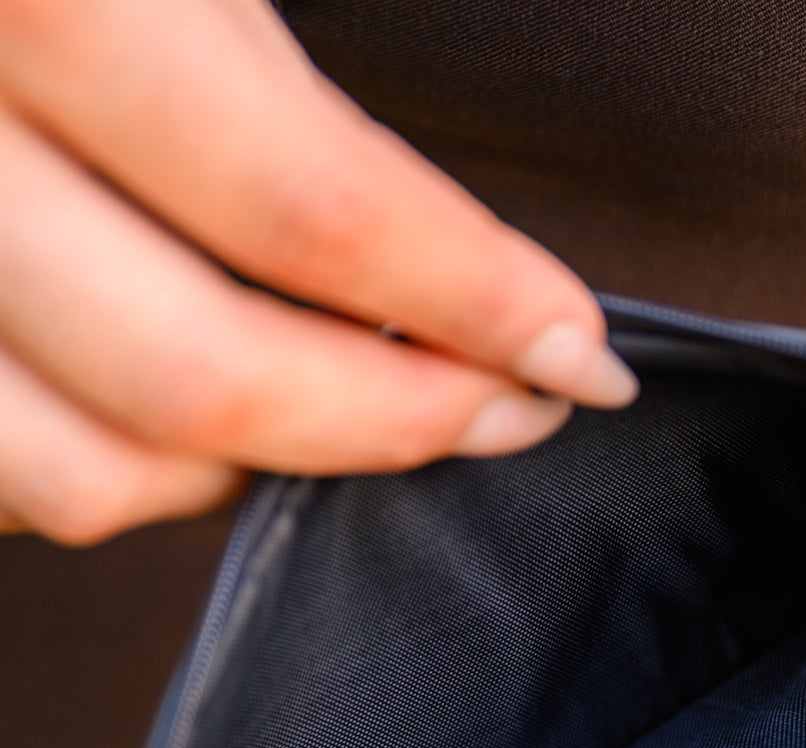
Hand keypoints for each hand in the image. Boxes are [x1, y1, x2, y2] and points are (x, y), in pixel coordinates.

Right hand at [0, 0, 633, 543]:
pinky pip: (0, 479)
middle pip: (199, 379)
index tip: (580, 350)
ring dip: (252, 473)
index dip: (478, 301)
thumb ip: (263, 39)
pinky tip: (188, 419)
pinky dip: (118, 475)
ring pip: (83, 476)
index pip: (310, 204)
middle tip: (509, 407)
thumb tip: (437, 227)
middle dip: (394, 421)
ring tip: (349, 411)